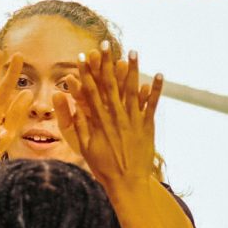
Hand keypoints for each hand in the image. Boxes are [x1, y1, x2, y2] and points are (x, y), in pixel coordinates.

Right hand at [54, 44, 162, 185]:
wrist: (127, 182)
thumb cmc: (103, 167)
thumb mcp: (84, 147)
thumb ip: (78, 125)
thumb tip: (69, 105)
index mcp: (98, 121)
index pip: (91, 91)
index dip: (86, 72)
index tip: (83, 56)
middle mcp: (116, 117)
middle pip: (110, 85)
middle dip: (107, 63)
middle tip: (105, 45)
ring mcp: (133, 120)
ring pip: (132, 90)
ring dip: (132, 70)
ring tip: (132, 52)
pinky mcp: (147, 126)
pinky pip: (152, 104)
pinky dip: (156, 89)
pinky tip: (157, 74)